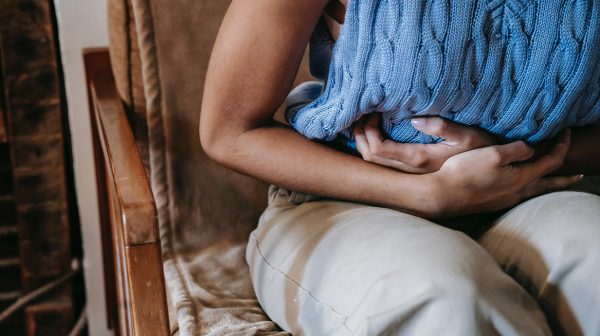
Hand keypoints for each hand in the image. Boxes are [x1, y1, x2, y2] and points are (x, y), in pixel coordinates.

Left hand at [354, 114, 496, 173]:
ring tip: (366, 121)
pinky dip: (373, 147)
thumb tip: (414, 120)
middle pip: (370, 158)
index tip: (373, 113)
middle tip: (363, 114)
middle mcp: (411, 171)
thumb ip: (443, 127)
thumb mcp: (468, 135)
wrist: (491, 173)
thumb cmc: (482, 150)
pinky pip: (383, 163)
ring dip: (364, 142)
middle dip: (360, 136)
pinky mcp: (413, 172)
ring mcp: (410, 173)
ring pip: (374, 163)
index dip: (368, 132)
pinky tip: (376, 133)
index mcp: (420, 159)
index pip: (379, 150)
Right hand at [430, 129, 582, 217]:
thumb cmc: (466, 172)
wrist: (443, 195)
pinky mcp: (493, 203)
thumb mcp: (493, 153)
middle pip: (549, 184)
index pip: (551, 161)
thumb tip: (529, 149)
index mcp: (522, 178)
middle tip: (580, 175)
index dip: (562, 145)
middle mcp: (518, 192)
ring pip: (535, 191)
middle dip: (565, 178)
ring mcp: (505, 200)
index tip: (566, 132)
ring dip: (547, 184)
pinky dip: (529, 188)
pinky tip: (521, 186)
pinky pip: (520, 194)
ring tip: (553, 181)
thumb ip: (516, 149)